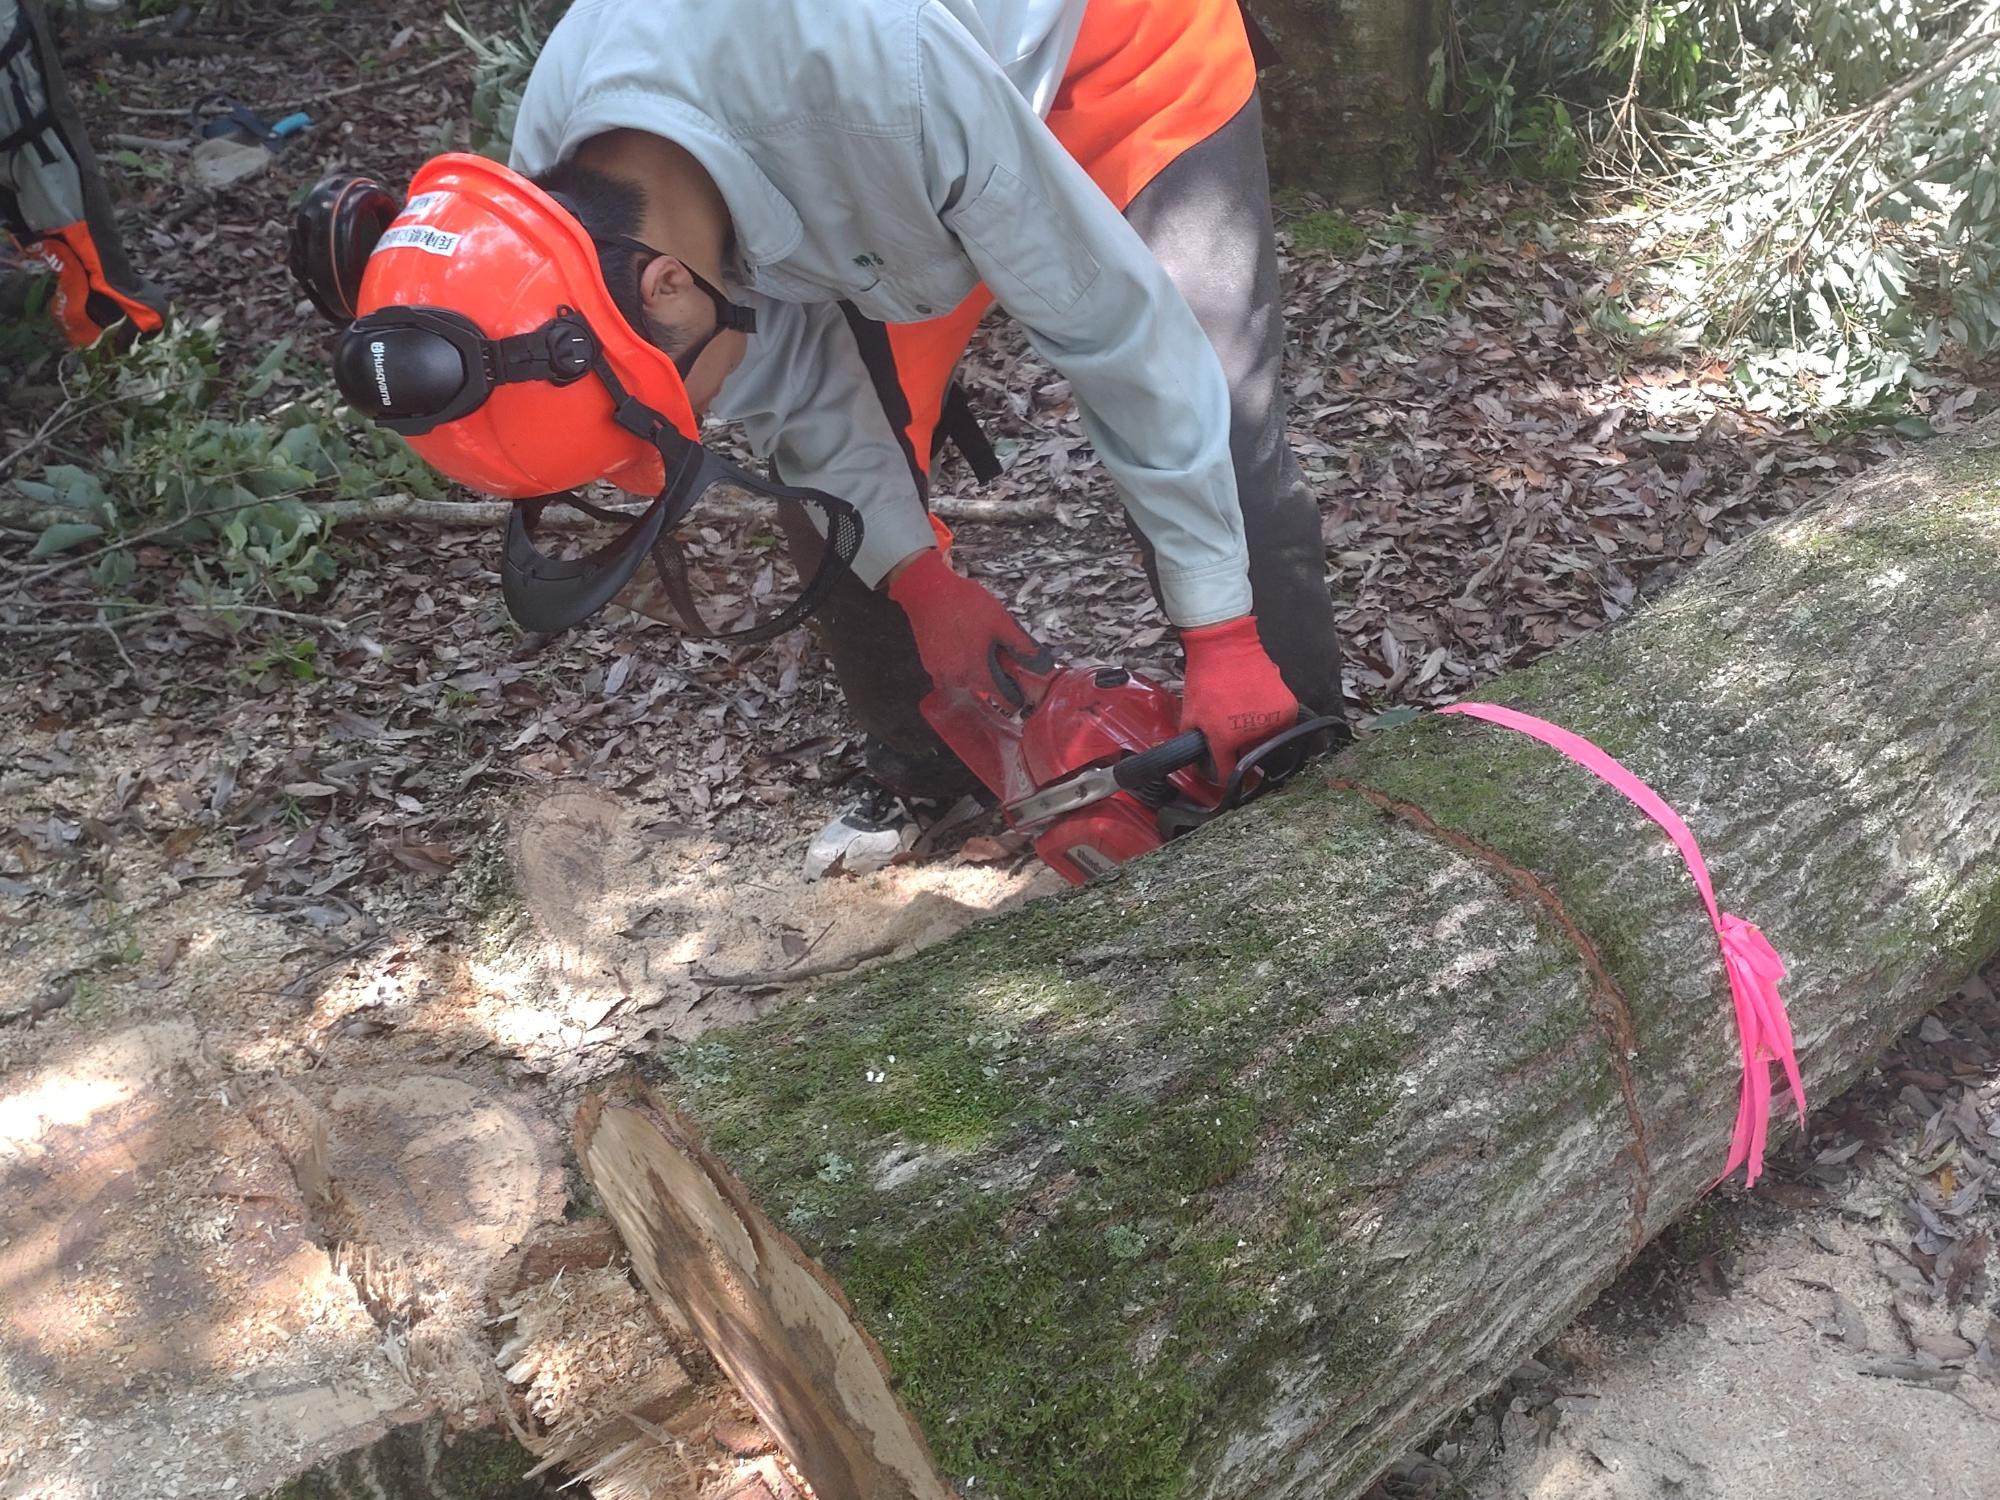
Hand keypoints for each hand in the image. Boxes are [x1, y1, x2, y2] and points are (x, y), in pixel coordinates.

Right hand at [887, 548, 1048, 706]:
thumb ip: (1022, 646)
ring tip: (980, 648)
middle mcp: (957, 678)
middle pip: (984, 688)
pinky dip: (959, 666)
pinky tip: (963, 647)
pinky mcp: (929, 665)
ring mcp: (940, 673)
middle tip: (1000, 655)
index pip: (1003, 698)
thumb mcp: (1001, 622)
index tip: (1021, 692)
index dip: (1015, 696)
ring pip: (966, 682)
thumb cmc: (964, 604)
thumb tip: (1044, 665)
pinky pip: (950, 674)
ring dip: (975, 672)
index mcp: (978, 672)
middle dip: (995, 677)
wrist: (928, 591)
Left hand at [1179, 615, 1297, 782]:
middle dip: (1242, 751)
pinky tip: (1258, 707)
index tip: (1225, 776)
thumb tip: (1198, 761)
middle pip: (1250, 757)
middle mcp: (1251, 736)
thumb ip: (1193, 742)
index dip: (1224, 778)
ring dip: (1259, 737)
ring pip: (1268, 743)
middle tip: (1234, 734)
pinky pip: (1282, 726)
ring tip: (1246, 716)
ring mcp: (1273, 722)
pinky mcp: (1288, 709)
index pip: (1228, 775)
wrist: (1226, 647)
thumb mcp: (1190, 715)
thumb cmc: (1205, 679)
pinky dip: (1272, 721)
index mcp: (1224, 740)